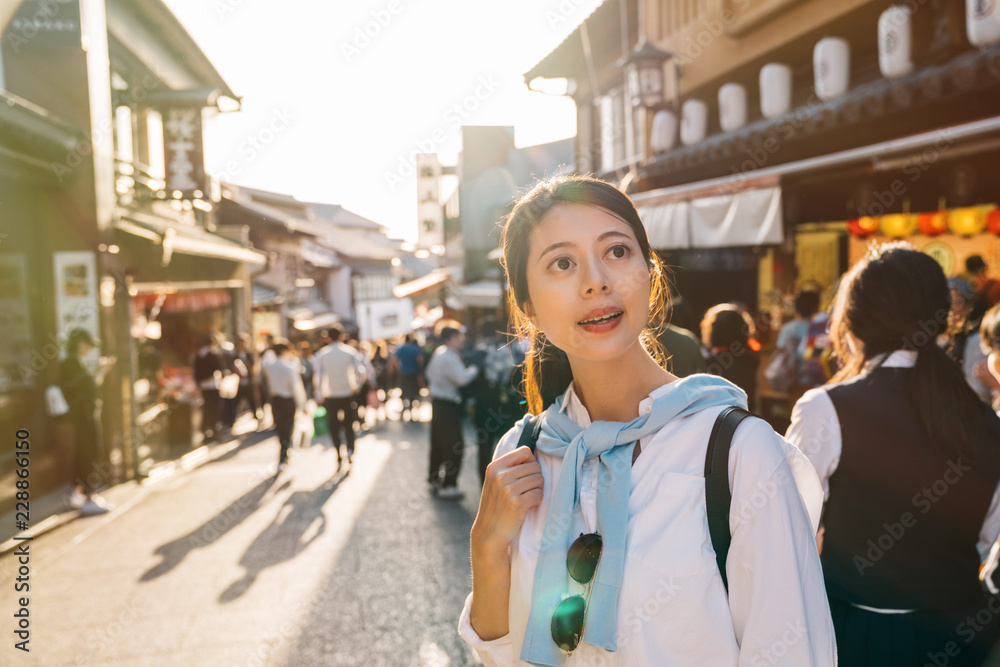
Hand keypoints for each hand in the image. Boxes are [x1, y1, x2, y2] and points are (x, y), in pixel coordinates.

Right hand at [471, 446, 543, 560]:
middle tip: (527, 489)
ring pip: (539, 480)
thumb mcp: (495, 481)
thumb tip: (532, 455)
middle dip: (535, 478)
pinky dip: (537, 500)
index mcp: (495, 467)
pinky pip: (539, 494)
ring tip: (527, 497)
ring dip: (537, 489)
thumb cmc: (496, 505)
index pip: (524, 451)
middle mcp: (500, 476)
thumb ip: (509, 467)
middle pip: (535, 467)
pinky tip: (528, 505)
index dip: (531, 461)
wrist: (489, 531)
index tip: (528, 472)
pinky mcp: (518, 504)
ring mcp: (508, 490)